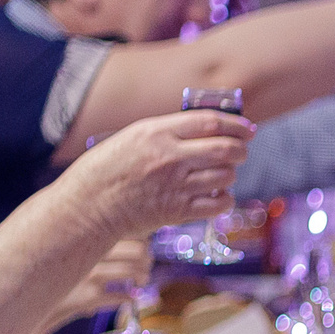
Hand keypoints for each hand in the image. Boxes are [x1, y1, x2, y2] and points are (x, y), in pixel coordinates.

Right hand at [53, 237, 153, 327]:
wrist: (30, 298)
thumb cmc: (52, 271)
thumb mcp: (67, 249)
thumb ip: (89, 240)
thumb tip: (128, 238)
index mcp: (86, 235)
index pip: (129, 230)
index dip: (142, 241)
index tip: (143, 248)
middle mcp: (88, 252)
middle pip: (137, 252)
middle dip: (146, 259)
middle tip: (146, 266)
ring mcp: (88, 275)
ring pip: (132, 272)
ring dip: (143, 276)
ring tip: (142, 280)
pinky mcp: (87, 297)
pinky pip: (121, 295)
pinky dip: (131, 296)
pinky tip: (133, 297)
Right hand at [66, 109, 250, 233]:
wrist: (87, 206)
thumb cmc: (106, 169)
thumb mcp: (133, 137)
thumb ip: (168, 132)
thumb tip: (208, 129)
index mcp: (157, 133)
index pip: (209, 122)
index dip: (235, 125)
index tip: (247, 129)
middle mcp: (170, 157)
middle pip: (225, 149)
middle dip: (240, 150)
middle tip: (240, 151)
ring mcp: (176, 185)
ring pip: (226, 176)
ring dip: (231, 174)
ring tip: (222, 174)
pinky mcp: (178, 211)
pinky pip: (219, 203)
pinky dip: (224, 198)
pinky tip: (216, 195)